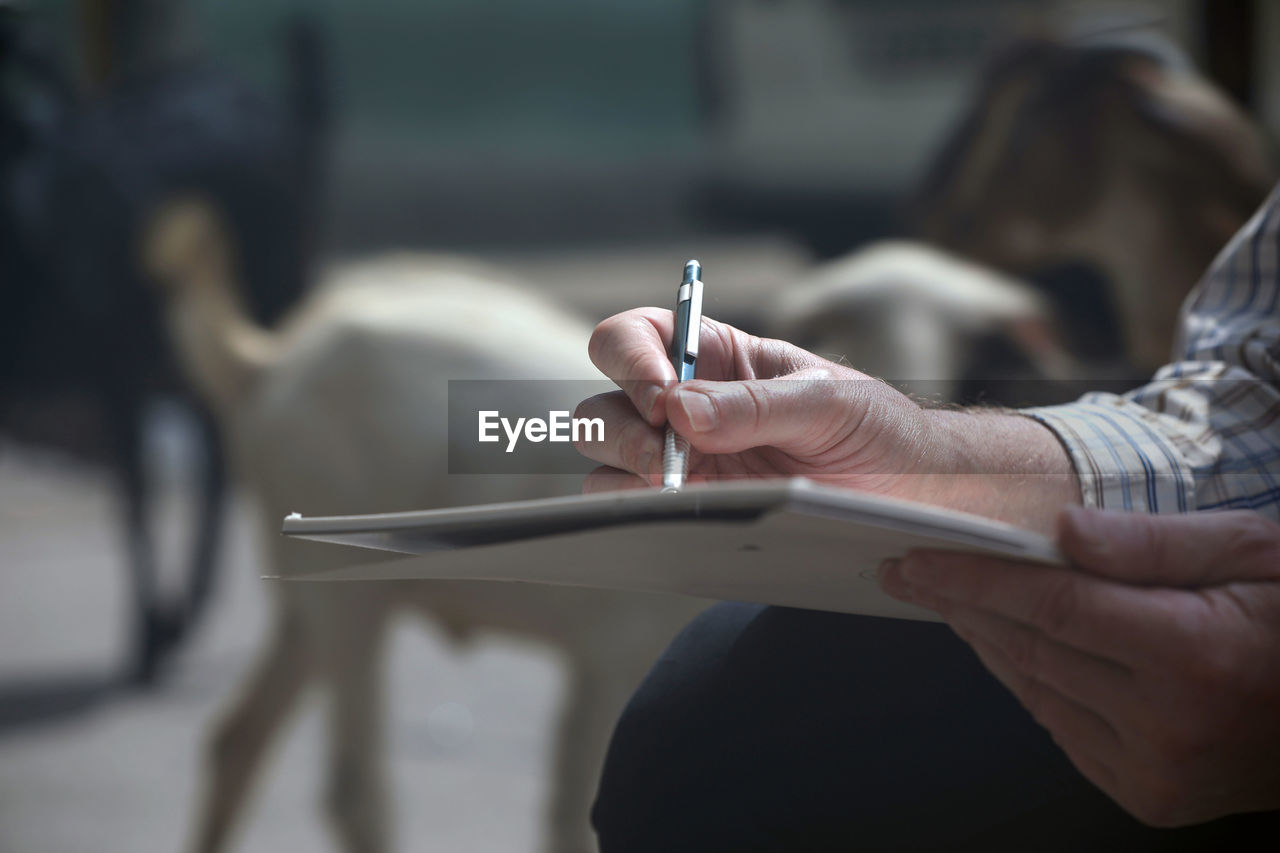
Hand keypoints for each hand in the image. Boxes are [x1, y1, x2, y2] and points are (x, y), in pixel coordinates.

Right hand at [573, 307, 939, 495]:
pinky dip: (637, 510)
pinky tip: (685, 511)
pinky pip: (629, 507)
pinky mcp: (690, 507)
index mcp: (712, 356)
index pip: (634, 337)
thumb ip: (755, 405)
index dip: (630, 359)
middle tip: (669, 454)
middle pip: (604, 401)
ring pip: (604, 457)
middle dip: (623, 426)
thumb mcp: (827, 402)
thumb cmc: (873, 428)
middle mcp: (683, 405)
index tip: (662, 396)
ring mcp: (681, 460)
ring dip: (627, 467)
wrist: (909, 492)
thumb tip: (680, 411)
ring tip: (681, 486)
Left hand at [879, 507, 1279, 826]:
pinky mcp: (1148, 796)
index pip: (1053, 606)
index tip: (917, 558)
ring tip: (945, 597)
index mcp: (1195, 654)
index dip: (976, 579)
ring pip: (1036, 690)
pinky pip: (1060, 727)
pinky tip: (1005, 643)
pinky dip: (1028, 681)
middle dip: (962, 603)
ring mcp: (1156, 771)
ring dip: (986, 639)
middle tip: (910, 570)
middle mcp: (1170, 724)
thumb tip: (1061, 528)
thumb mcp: (1252, 552)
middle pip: (1033, 648)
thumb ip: (1152, 542)